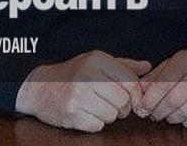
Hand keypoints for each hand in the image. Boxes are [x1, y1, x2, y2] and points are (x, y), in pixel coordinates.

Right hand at [15, 50, 150, 131]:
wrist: (39, 88)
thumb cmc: (73, 74)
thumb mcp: (96, 61)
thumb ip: (124, 65)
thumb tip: (148, 67)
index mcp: (97, 60)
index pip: (131, 82)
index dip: (135, 95)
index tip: (131, 99)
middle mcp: (88, 76)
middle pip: (123, 101)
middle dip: (122, 107)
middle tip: (112, 103)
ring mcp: (78, 96)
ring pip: (112, 115)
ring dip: (108, 115)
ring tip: (97, 106)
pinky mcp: (71, 114)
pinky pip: (98, 126)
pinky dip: (95, 123)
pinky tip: (86, 113)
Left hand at [138, 50, 186, 128]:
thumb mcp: (170, 66)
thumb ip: (152, 78)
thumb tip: (138, 92)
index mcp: (185, 60)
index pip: (163, 84)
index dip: (149, 100)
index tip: (142, 107)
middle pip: (173, 101)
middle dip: (158, 111)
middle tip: (153, 114)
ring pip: (184, 113)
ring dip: (172, 118)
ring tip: (169, 113)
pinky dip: (186, 122)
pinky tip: (184, 115)